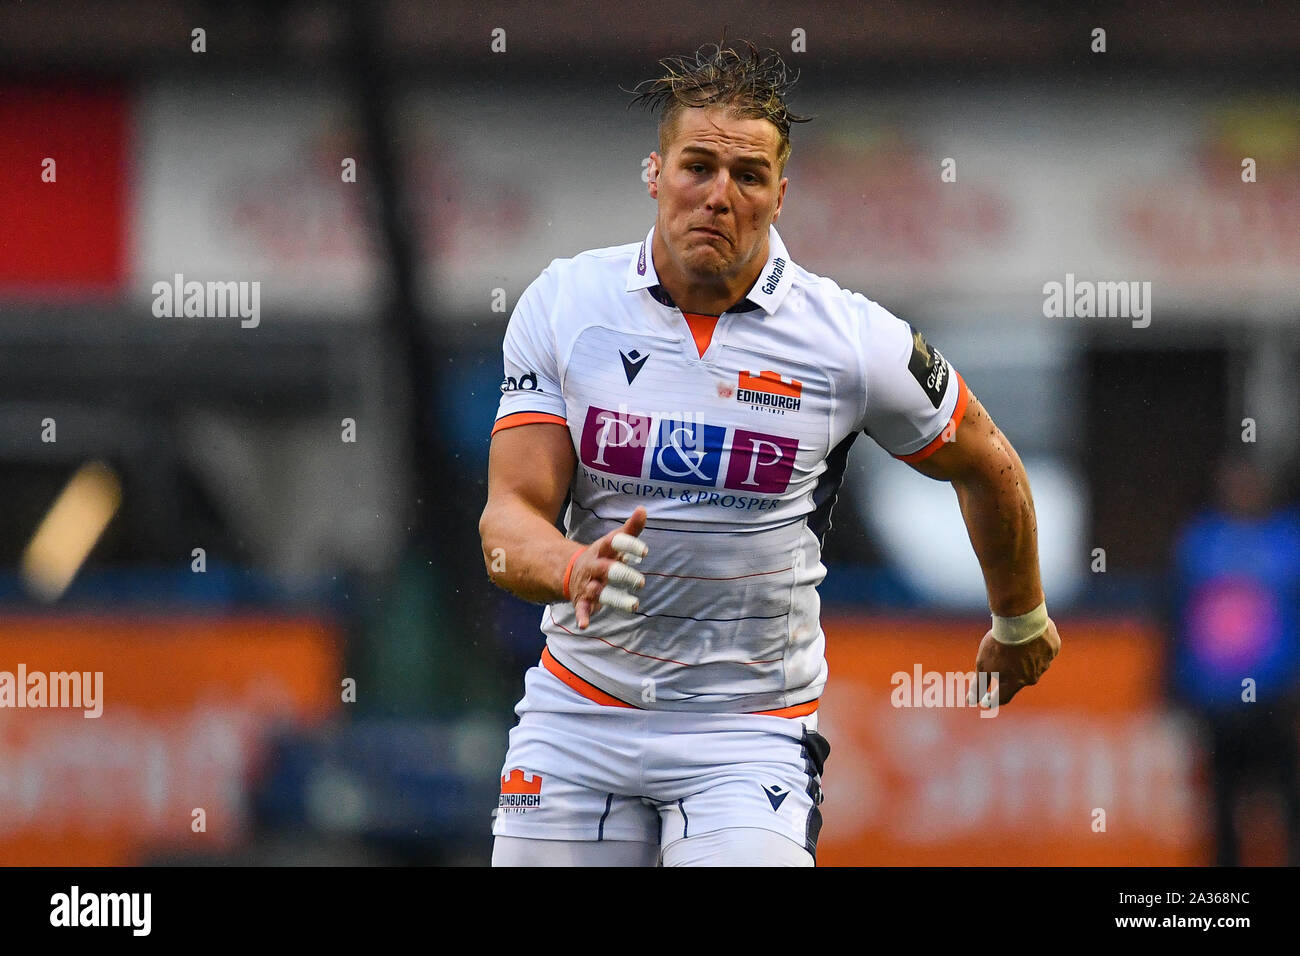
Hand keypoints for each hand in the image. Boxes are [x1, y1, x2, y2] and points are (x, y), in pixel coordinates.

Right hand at [568, 507, 649, 628]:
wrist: (570, 570)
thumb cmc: (602, 555)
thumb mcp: (613, 542)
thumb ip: (630, 528)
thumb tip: (643, 509)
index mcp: (602, 549)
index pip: (615, 543)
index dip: (629, 546)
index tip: (645, 552)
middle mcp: (594, 566)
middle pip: (607, 569)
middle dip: (623, 574)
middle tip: (641, 582)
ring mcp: (587, 583)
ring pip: (599, 591)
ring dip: (616, 598)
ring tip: (634, 605)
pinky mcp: (582, 599)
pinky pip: (581, 608)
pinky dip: (582, 616)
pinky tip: (584, 625)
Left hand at [968, 617, 1060, 708]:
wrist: (1020, 619)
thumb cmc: (999, 643)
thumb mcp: (983, 665)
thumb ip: (979, 685)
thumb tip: (970, 701)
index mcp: (1015, 682)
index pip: (1002, 697)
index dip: (992, 698)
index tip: (984, 698)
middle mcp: (1033, 676)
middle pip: (1018, 679)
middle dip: (1008, 672)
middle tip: (1000, 659)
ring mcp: (1045, 662)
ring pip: (1032, 662)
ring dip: (1023, 656)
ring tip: (1015, 641)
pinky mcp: (1052, 647)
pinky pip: (1043, 648)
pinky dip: (1035, 644)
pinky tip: (1028, 634)